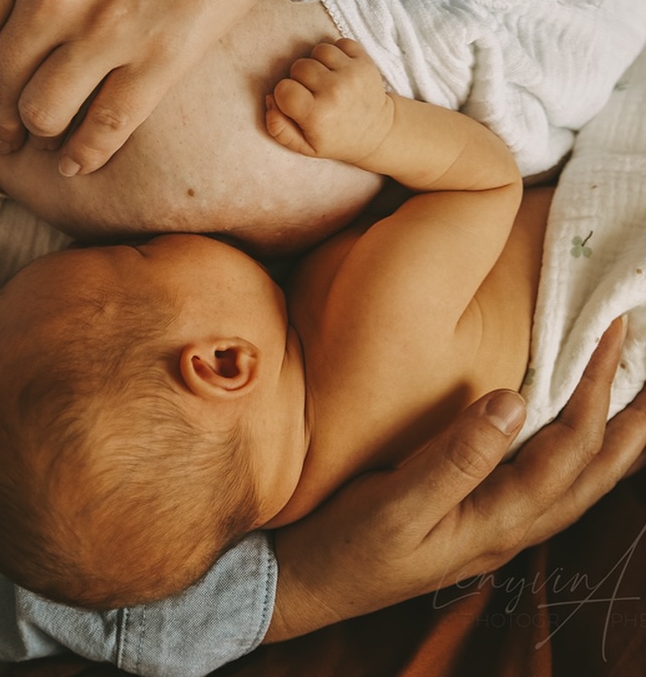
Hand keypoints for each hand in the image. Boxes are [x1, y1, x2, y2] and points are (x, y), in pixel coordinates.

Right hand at [265, 38, 392, 161]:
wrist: (377, 133)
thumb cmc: (335, 139)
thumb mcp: (304, 146)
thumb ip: (278, 127)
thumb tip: (270, 99)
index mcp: (318, 115)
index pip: (283, 89)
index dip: (284, 94)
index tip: (296, 104)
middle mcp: (335, 92)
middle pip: (298, 66)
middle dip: (300, 78)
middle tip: (312, 93)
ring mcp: (352, 74)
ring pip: (318, 50)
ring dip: (317, 63)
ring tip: (325, 79)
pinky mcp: (365, 62)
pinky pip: (339, 42)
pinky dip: (336, 53)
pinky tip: (338, 70)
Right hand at [266, 317, 645, 640]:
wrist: (306, 585)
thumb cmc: (348, 548)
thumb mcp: (396, 505)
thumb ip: (456, 458)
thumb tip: (513, 401)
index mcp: (498, 521)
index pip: (568, 450)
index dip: (596, 390)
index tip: (612, 334)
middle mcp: (509, 529)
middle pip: (592, 474)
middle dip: (631, 422)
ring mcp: (493, 528)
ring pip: (575, 484)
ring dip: (610, 441)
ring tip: (632, 403)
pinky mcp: (472, 519)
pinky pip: (545, 484)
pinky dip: (571, 453)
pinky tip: (560, 435)